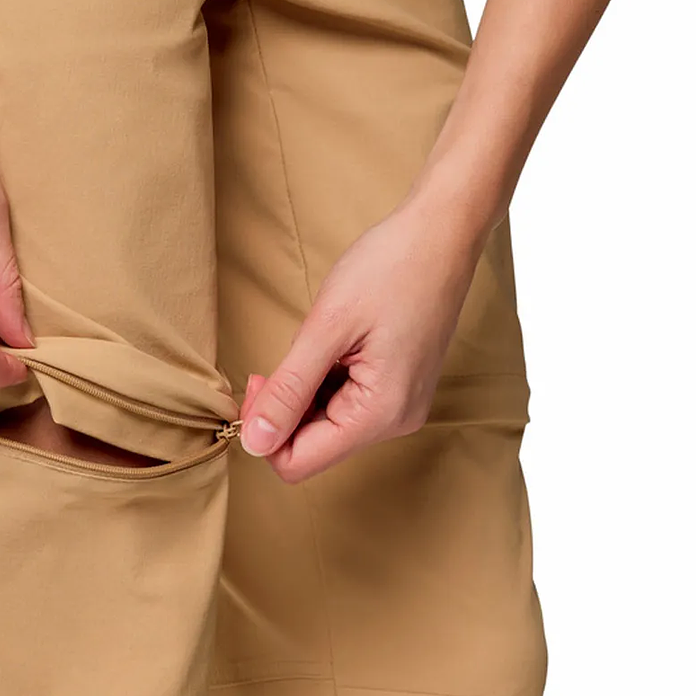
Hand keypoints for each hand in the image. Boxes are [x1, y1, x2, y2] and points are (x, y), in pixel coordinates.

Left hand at [239, 187, 490, 482]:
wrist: (441, 233)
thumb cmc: (389, 269)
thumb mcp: (327, 327)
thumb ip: (289, 389)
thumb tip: (253, 442)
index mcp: (380, 414)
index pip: (299, 462)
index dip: (265, 429)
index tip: (259, 379)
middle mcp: (396, 421)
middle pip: (313, 446)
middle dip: (284, 408)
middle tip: (278, 358)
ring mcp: (401, 405)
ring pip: (328, 425)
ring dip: (305, 391)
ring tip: (317, 341)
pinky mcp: (400, 387)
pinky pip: (347, 404)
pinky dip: (326, 380)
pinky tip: (332, 343)